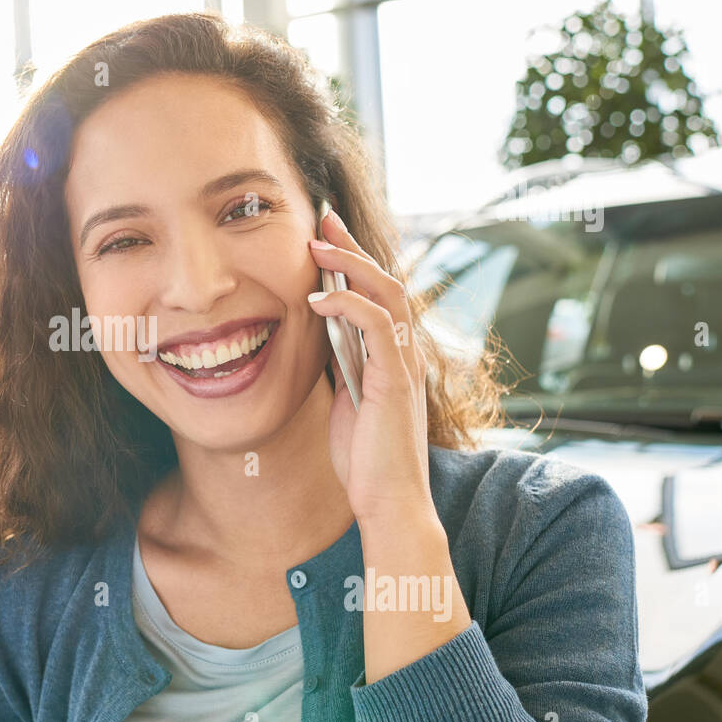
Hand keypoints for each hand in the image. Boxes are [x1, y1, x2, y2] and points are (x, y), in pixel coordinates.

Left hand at [306, 208, 432, 527]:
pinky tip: (317, 300)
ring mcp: (404, 365)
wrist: (388, 504)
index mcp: (393, 357)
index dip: (353, 262)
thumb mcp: (346, 403)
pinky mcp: (395, 380)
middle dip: (353, 247)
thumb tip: (321, 339)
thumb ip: (342, 369)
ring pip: (387, 294)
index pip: (378, 295)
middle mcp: (405, 354)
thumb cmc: (366, 462)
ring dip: (350, 265)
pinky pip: (377, 326)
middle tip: (323, 218)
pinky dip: (348, 305)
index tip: (325, 235)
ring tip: (316, 245)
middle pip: (387, 281)